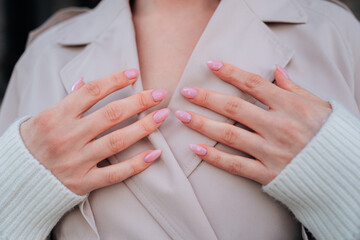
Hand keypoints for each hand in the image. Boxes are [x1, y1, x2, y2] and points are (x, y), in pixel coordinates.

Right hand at [20, 69, 168, 194]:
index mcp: (57, 116)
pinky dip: (136, 164)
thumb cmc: (34, 142)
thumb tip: (84, 81)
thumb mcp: (44, 116)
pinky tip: (155, 153)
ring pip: (117, 141)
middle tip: (160, 94)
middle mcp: (68, 137)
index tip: (135, 73)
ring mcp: (76, 161)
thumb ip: (68, 100)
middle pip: (111, 115)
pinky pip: (115, 174)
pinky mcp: (83, 182)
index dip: (115, 80)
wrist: (18, 178)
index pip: (92, 92)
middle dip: (139, 102)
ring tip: (163, 116)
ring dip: (144, 127)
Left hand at [175, 61, 331, 184]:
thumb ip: (294, 89)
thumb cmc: (330, 136)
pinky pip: (236, 165)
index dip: (230, 72)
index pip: (253, 84)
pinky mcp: (268, 174)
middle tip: (186, 91)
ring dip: (202, 124)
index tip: (211, 65)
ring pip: (229, 135)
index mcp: (292, 106)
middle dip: (207, 97)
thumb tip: (276, 70)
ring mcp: (272, 151)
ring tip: (182, 116)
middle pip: (234, 108)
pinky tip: (195, 149)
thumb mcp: (319, 106)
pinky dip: (214, 157)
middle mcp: (279, 127)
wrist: (344, 173)